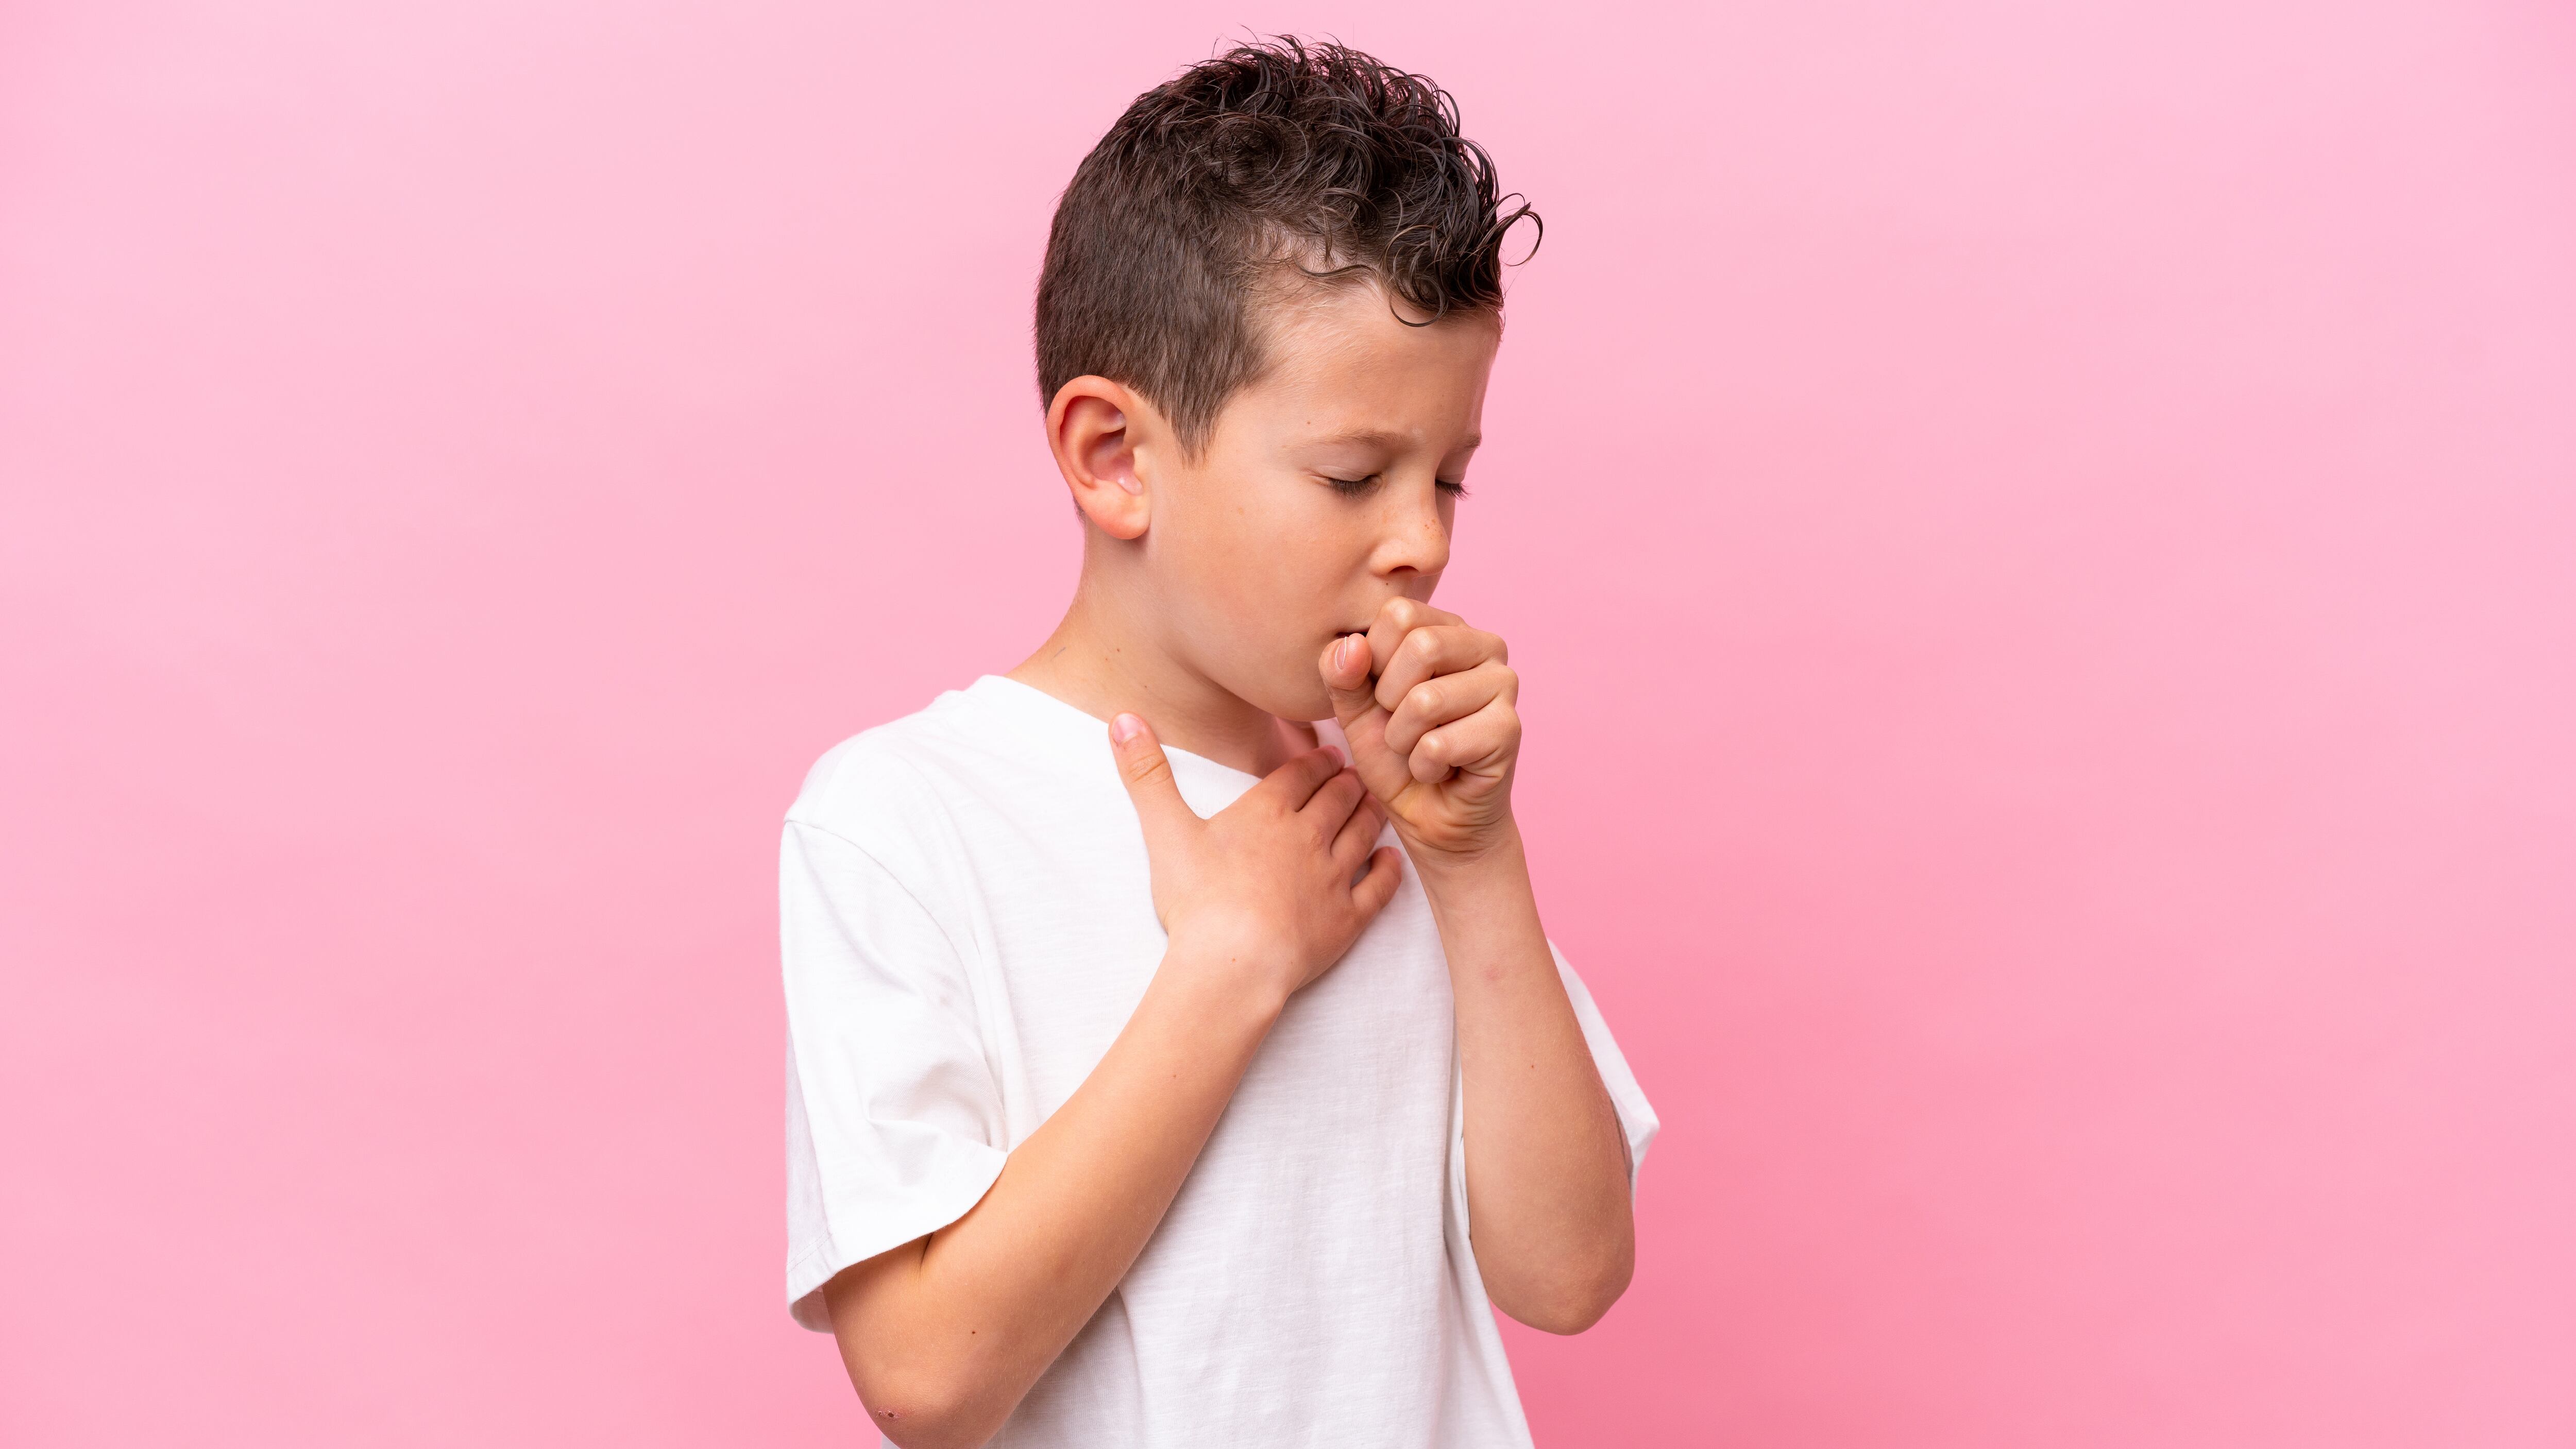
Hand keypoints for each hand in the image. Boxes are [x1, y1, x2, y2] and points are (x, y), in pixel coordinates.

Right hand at [1109, 713, 1403, 1005]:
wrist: (1233, 963)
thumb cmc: (1197, 899)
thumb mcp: (1164, 830)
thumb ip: (1146, 774)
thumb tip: (1121, 718)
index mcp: (1267, 812)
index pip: (1300, 774)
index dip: (1316, 762)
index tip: (1329, 755)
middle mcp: (1309, 836)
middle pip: (1337, 799)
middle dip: (1347, 783)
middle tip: (1357, 775)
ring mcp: (1333, 877)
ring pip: (1363, 834)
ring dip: (1370, 816)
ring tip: (1375, 804)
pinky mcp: (1348, 919)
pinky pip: (1378, 889)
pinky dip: (1388, 872)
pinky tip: (1392, 861)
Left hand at [1320, 598, 1521, 862]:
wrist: (1432, 817)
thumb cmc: (1396, 756)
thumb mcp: (1355, 709)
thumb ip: (1341, 673)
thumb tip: (1351, 644)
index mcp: (1447, 627)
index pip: (1399, 613)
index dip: (1372, 660)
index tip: (1383, 695)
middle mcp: (1486, 645)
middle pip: (1421, 646)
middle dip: (1390, 700)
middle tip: (1402, 726)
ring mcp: (1505, 685)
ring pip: (1427, 700)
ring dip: (1404, 740)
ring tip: (1420, 750)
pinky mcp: (1509, 728)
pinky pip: (1440, 743)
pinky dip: (1424, 766)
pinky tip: (1441, 770)